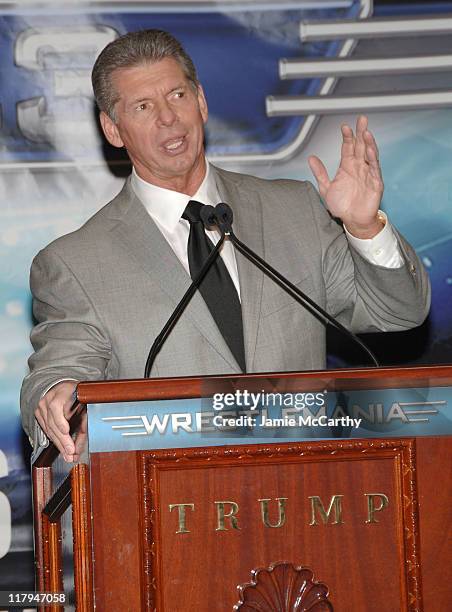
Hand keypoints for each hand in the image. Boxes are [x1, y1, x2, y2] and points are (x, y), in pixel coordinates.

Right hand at [35, 381, 78, 461]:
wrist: (63, 387)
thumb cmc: (76, 395)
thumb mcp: (84, 406)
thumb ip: (83, 424)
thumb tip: (80, 446)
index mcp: (62, 392)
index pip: (56, 407)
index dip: (60, 420)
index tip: (66, 431)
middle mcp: (49, 398)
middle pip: (52, 421)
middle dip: (62, 439)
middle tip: (70, 451)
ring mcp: (41, 405)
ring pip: (48, 428)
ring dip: (58, 443)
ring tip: (67, 454)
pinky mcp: (38, 412)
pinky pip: (45, 429)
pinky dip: (54, 439)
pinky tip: (60, 447)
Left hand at [308, 115, 383, 238]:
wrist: (352, 221)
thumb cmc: (342, 206)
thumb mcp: (326, 188)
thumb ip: (320, 173)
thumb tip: (311, 158)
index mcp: (347, 167)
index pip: (348, 148)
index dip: (347, 137)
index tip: (344, 126)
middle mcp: (359, 168)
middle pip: (360, 146)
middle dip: (361, 132)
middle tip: (361, 119)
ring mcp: (368, 174)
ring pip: (369, 155)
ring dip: (368, 143)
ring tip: (366, 132)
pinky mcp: (375, 183)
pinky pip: (375, 169)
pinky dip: (373, 159)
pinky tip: (370, 150)